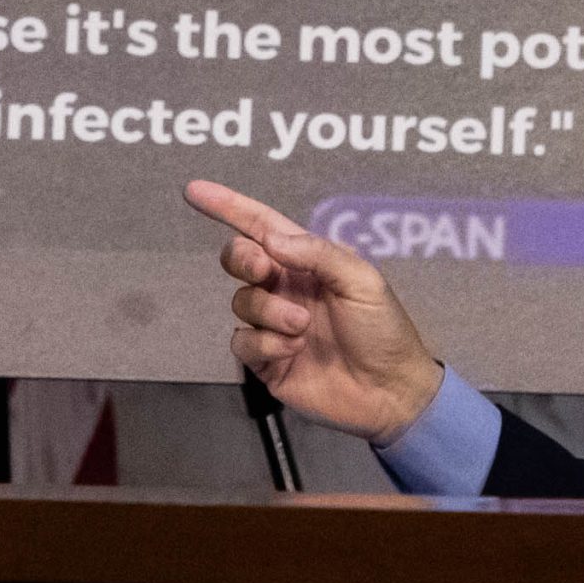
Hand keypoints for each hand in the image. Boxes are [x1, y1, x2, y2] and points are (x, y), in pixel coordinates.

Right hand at [184, 179, 444, 443]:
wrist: (389, 391)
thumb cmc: (383, 329)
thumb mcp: (362, 280)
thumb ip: (318, 253)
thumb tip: (270, 242)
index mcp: (306, 261)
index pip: (260, 225)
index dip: (227, 206)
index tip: (194, 191)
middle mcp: (284, 287)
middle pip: (238, 258)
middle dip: (242, 258)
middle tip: (265, 270)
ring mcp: (272, 324)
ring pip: (241, 301)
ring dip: (269, 311)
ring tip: (303, 327)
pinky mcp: (265, 360)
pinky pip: (242, 342)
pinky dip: (265, 344)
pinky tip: (293, 350)